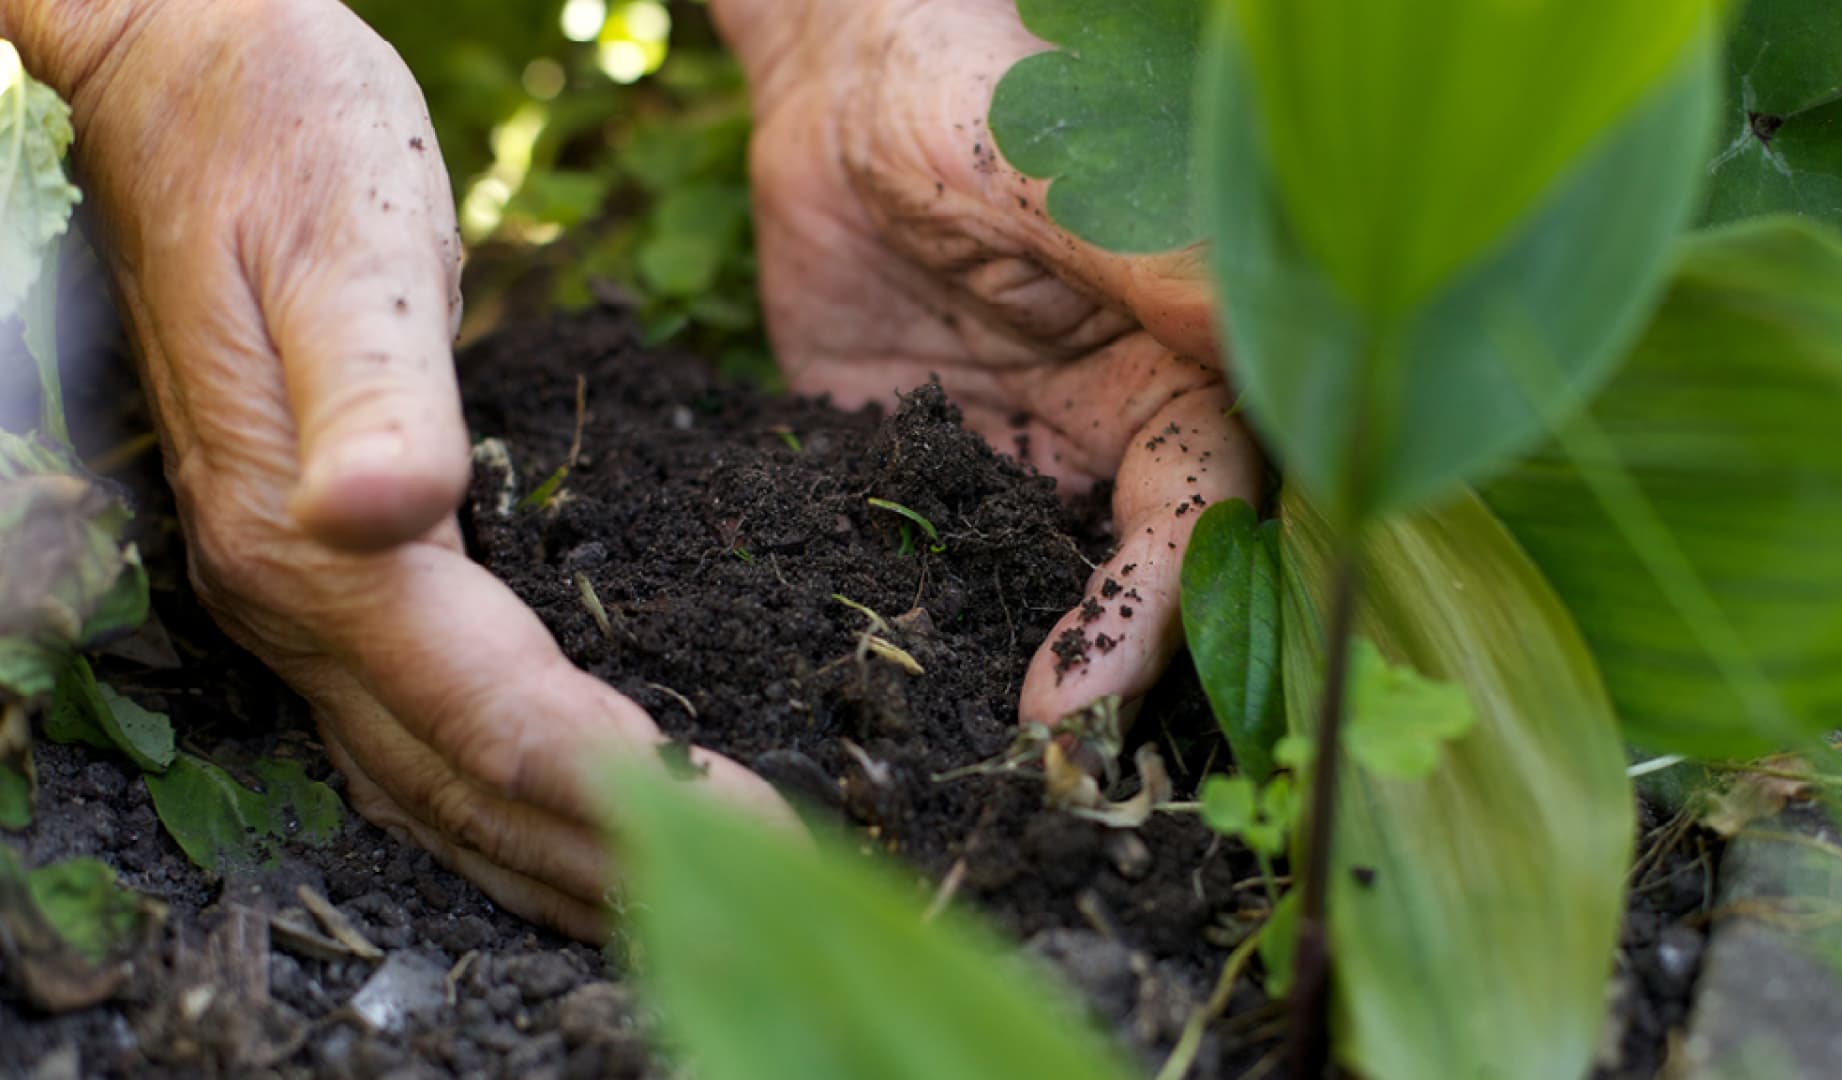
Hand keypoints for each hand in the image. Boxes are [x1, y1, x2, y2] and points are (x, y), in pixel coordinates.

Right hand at [20, 0, 789, 938]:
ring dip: (552, 854)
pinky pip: (423, 721)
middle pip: (462, 783)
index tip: (743, 835)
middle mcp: (294, 599)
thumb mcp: (342, 238)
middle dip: (604, 859)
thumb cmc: (280, 138)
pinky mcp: (326, 568)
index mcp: (310, 541)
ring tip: (678, 896)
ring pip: (432, 777)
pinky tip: (577, 805)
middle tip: (755, 894)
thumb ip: (368, 387)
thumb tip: (379, 515)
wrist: (185, 83)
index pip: (487, 713)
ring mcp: (298, 595)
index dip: (612, 790)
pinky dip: (509, 788)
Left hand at [714, 0, 1263, 726]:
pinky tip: (882, 689)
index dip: (1158, 610)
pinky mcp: (927, 468)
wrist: (837, 82)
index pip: (1205, 515)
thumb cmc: (970, 94)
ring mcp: (1022, 458)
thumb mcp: (1060, 181)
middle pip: (1139, 583)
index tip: (1081, 693)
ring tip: (961, 764)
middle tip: (1036, 774)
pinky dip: (921, 625)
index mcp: (1184, 368)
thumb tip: (1281, 361)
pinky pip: (934, 561)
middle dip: (1103, 679)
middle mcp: (1117, 431)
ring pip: (1042, 591)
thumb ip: (1156, 272)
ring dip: (1018, 672)